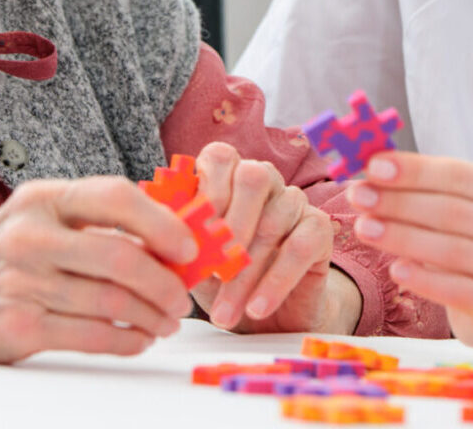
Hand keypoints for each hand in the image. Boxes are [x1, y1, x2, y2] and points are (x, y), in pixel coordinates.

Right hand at [0, 176, 198, 361]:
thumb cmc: (8, 250)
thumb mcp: (43, 214)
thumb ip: (97, 218)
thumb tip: (174, 231)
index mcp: (45, 197)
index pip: (116, 197)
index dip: (161, 222)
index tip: (189, 246)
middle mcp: (31, 235)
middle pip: (120, 257)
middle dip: (164, 281)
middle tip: (183, 297)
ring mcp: (21, 283)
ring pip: (111, 302)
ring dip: (152, 315)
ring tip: (167, 320)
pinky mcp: (17, 328)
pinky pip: (90, 336)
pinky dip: (127, 340)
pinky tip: (140, 338)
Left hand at [190, 141, 359, 333]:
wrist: (270, 316)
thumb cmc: (223, 279)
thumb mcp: (194, 261)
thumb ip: (177, 241)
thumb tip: (153, 236)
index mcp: (229, 176)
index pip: (221, 156)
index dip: (207, 189)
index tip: (193, 235)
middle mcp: (265, 179)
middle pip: (253, 176)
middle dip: (231, 226)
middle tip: (213, 272)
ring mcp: (294, 201)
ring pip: (273, 221)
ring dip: (246, 273)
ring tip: (224, 314)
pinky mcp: (319, 228)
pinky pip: (301, 246)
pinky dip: (276, 281)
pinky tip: (257, 308)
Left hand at [346, 152, 472, 345]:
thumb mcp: (461, 205)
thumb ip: (426, 185)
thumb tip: (373, 169)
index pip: (461, 175)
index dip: (415, 170)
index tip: (373, 167)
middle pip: (454, 212)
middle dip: (399, 202)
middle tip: (358, 197)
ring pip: (454, 250)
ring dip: (402, 237)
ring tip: (364, 229)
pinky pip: (459, 291)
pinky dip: (424, 279)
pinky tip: (395, 269)